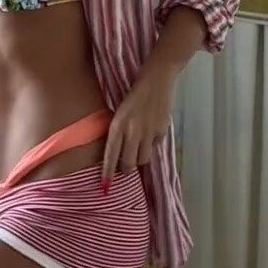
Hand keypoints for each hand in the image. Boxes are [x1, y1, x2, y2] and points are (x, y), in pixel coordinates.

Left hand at [101, 69, 174, 186]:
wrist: (156, 80)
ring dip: (140, 158)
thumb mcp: (120, 113)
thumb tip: (118, 154)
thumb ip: (119, 132)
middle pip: (129, 163)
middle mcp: (132, 132)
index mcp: (117, 125)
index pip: (110, 155)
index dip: (108, 173)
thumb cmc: (134, 95)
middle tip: (125, 169)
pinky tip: (151, 132)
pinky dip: (152, 144)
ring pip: (143, 159)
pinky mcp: (162, 131)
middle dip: (126, 169)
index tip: (105, 187)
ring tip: (138, 149)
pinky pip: (155, 146)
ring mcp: (148, 132)